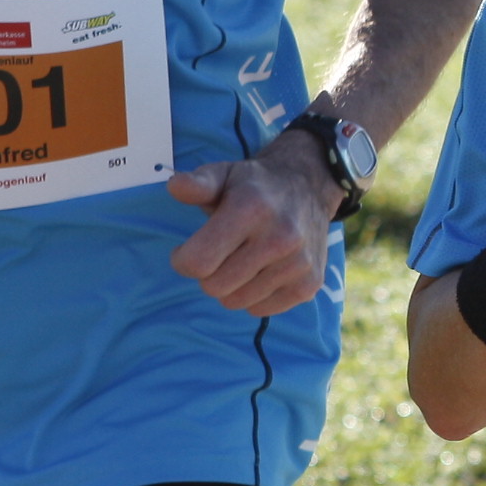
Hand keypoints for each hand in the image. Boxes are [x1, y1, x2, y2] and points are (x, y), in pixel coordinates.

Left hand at [167, 136, 344, 315]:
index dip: (182, 259)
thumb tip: (175, 186)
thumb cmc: (255, 186)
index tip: (187, 250)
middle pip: (214, 287)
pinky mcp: (310, 285)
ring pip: (236, 302)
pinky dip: (254, 296)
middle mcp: (280, 238)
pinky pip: (260, 310)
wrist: (309, 187)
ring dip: (231, 286)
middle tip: (219, 254)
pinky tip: (262, 270)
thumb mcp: (223, 175)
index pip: (198, 262)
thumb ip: (197, 183)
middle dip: (208, 273)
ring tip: (242, 260)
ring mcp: (298, 264)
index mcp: (251, 209)